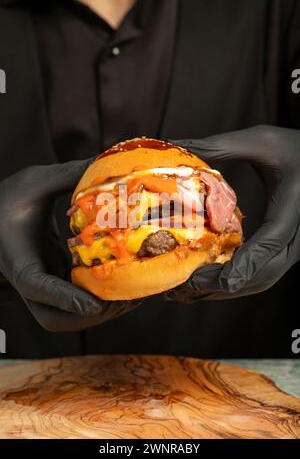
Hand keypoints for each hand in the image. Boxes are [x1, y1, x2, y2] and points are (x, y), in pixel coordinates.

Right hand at [0, 160, 141, 330]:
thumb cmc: (8, 198)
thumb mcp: (34, 182)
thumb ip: (67, 174)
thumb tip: (105, 163)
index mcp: (18, 259)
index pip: (36, 286)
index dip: (64, 299)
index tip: (93, 305)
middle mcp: (29, 279)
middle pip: (53, 316)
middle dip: (90, 315)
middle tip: (126, 301)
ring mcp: (41, 284)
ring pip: (65, 316)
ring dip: (99, 313)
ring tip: (133, 297)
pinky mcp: (53, 281)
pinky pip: (74, 301)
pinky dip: (98, 300)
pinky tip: (123, 286)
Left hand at [166, 126, 299, 301]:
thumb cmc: (293, 146)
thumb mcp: (260, 140)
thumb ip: (220, 146)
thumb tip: (176, 145)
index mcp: (293, 202)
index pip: (273, 239)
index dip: (248, 262)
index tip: (222, 280)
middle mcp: (299, 229)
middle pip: (267, 271)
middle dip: (226, 283)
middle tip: (187, 285)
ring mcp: (294, 243)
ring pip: (265, 278)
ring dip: (229, 289)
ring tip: (190, 290)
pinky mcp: (286, 247)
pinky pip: (265, 272)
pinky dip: (237, 281)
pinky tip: (209, 279)